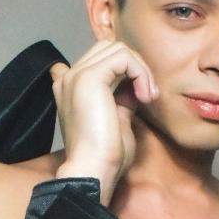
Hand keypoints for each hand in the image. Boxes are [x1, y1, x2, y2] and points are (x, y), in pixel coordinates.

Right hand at [50, 40, 157, 204]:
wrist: (93, 170)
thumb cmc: (105, 155)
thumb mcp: (118, 119)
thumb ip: (123, 98)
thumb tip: (136, 86)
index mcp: (71, 87)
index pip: (100, 59)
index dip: (125, 70)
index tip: (139, 96)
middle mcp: (70, 77)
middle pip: (110, 48)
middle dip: (135, 67)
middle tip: (148, 95)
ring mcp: (77, 75)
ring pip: (118, 49)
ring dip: (140, 69)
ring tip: (147, 96)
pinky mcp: (90, 78)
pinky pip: (123, 57)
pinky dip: (140, 73)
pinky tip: (144, 96)